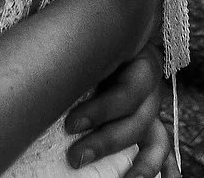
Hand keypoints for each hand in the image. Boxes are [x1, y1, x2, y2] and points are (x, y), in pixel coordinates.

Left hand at [63, 46, 173, 176]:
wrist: (105, 38)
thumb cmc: (89, 44)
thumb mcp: (87, 46)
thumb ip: (74, 59)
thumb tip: (36, 68)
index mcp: (138, 63)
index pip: (127, 91)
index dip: (102, 111)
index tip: (70, 125)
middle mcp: (149, 90)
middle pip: (138, 119)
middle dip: (107, 141)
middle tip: (75, 157)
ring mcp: (152, 110)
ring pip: (157, 139)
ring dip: (144, 166)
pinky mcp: (151, 127)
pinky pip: (165, 150)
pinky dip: (167, 169)